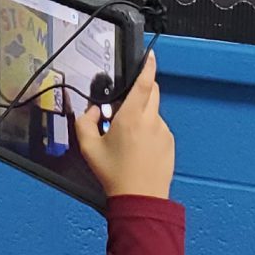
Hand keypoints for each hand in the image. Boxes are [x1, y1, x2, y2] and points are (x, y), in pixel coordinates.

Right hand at [73, 53, 173, 200]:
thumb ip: (85, 123)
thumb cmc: (114, 174)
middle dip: (142, 89)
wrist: (140, 199)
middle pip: (152, 92)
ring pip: (153, 112)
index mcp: (131, 117)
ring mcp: (163, 132)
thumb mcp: (89, 149)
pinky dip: (149, 130)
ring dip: (142, 114)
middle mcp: (151, 121)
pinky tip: (138, 149)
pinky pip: (158, 128)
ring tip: (127, 137)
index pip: (144, 83)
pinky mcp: (169, 143)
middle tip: (124, 103)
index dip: (148, 66)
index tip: (150, 56)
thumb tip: (91, 111)